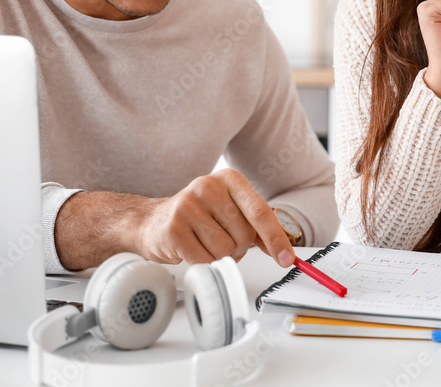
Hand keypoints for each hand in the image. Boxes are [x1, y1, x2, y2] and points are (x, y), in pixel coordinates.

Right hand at [134, 168, 294, 267]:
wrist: (153, 221)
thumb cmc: (198, 217)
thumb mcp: (230, 211)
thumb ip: (256, 227)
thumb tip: (283, 249)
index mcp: (229, 179)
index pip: (261, 212)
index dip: (276, 239)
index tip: (287, 259)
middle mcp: (208, 186)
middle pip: (244, 235)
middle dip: (238, 247)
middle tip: (220, 239)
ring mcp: (188, 206)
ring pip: (226, 250)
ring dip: (219, 255)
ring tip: (204, 242)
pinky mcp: (174, 228)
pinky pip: (205, 260)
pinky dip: (203, 261)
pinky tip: (191, 247)